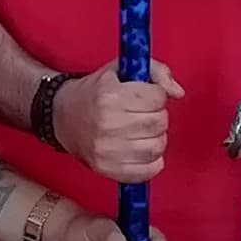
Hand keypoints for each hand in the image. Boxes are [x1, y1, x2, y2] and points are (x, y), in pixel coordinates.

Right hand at [55, 61, 175, 184]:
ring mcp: (107, 150)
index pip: (158, 97)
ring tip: (141, 132)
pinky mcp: (108, 170)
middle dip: (157, 116)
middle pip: (159, 122)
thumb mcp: (120, 70)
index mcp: (110, 95)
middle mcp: (108, 123)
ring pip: (157, 146)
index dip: (156, 95)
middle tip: (142, 114)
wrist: (63, 117)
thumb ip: (155, 71)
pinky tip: (141, 150)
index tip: (145, 97)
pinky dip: (152, 161)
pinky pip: (148, 170)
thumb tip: (178, 92)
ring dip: (156, 138)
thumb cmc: (95, 93)